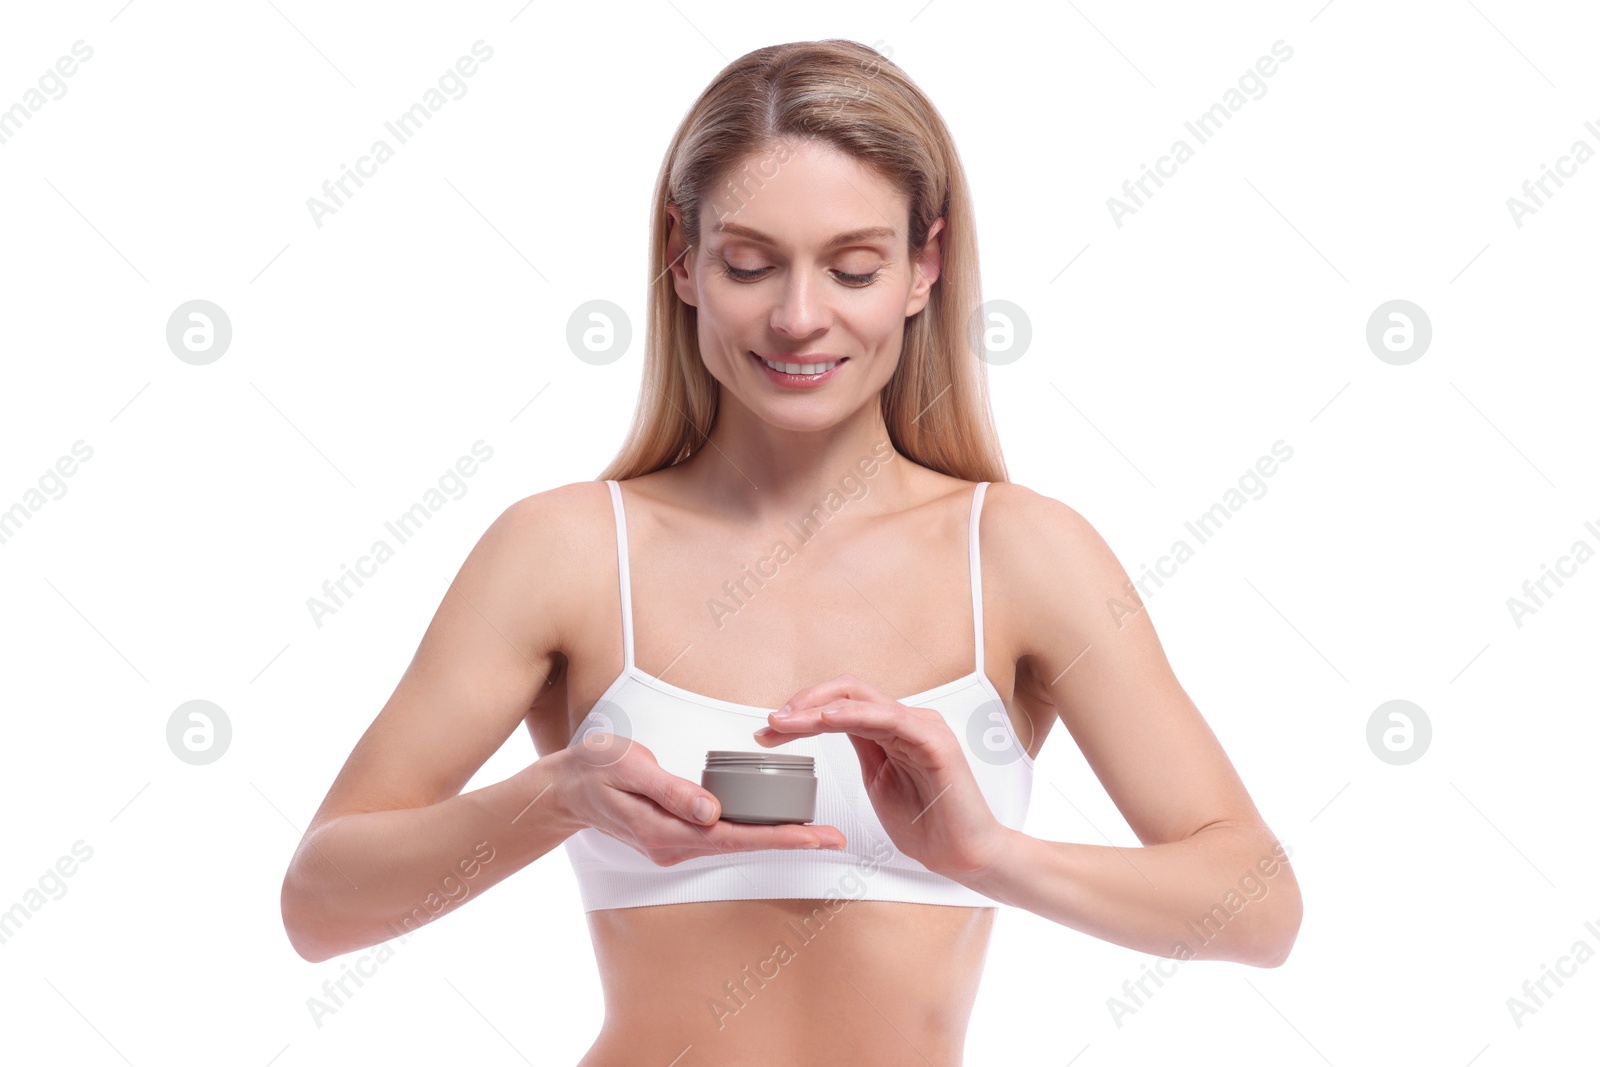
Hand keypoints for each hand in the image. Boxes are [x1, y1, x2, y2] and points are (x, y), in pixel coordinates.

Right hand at [550, 736, 846, 866]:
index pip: (736, 837)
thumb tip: (712, 812)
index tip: (815, 837)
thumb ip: (671, 790)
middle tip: (835, 837)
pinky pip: (720, 835)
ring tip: (816, 831)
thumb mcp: (631, 768)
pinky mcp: (674, 835)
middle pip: (743, 844)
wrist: (566, 787)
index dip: (780, 838)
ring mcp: (674, 844)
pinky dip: (750, 830)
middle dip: (790, 841)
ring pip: (734, 841)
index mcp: (667, 832)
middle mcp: (675, 846)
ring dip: (774, 837)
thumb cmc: (596, 769)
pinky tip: (772, 823)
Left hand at [753, 673, 1006, 876]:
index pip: (841, 705)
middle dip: (804, 704)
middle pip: (847, 694)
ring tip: (789, 722)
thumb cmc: (927, 825)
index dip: (803, 712)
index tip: (770, 733)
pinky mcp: (935, 742)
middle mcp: (908, 721)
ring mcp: (922, 727)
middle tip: (772, 724)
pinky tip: (828, 720)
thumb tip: (827, 729)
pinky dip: (855, 715)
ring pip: (862, 701)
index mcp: (892, 730)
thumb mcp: (878, 782)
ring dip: (819, 708)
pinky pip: (889, 719)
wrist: (963, 855)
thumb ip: (862, 751)